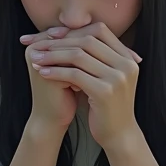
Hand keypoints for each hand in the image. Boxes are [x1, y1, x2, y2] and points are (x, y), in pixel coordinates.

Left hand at [26, 23, 141, 149]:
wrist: (119, 134)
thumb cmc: (107, 105)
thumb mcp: (107, 77)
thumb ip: (96, 57)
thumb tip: (67, 34)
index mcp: (128, 58)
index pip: (100, 31)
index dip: (74, 30)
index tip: (52, 35)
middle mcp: (126, 65)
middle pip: (87, 41)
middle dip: (60, 42)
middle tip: (39, 45)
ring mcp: (117, 78)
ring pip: (79, 56)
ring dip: (54, 56)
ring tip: (37, 59)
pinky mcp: (105, 92)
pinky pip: (75, 75)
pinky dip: (56, 72)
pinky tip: (43, 73)